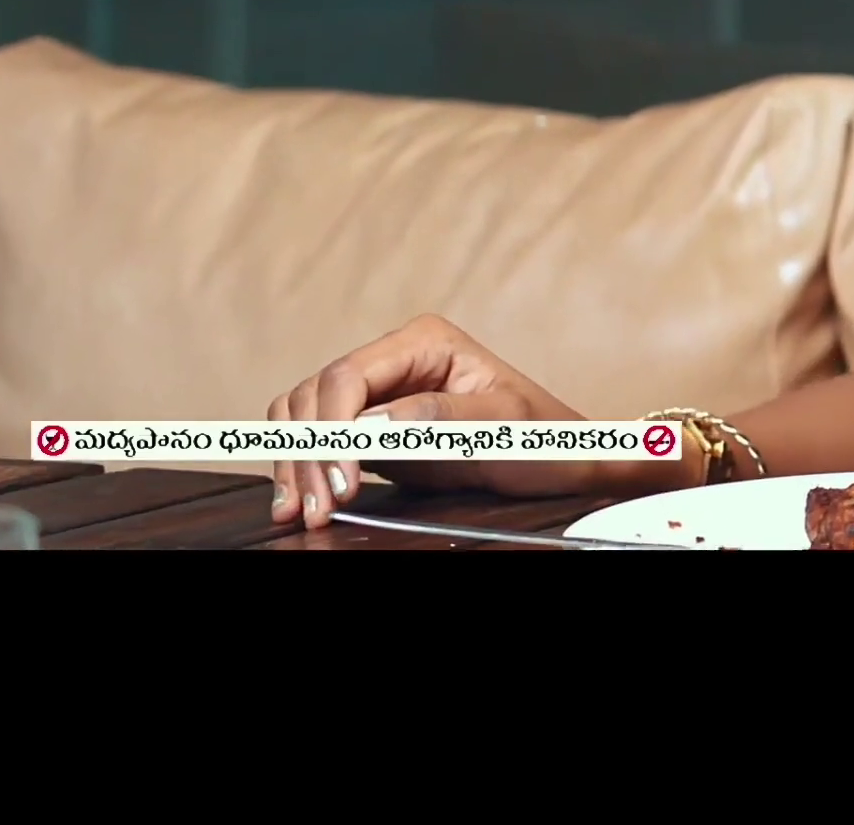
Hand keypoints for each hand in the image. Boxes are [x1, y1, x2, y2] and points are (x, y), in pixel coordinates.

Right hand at [263, 315, 675, 528]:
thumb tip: (376, 419)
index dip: (332, 427)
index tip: (339, 478)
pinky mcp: (368, 429)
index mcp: (425, 342)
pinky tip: (298, 501)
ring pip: (303, 417)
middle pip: (315, 397)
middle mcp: (393, 359)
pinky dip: (300, 468)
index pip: (348, 375)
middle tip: (315, 507)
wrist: (559, 463)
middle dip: (308, 453)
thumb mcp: (504, 425)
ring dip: (295, 464)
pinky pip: (315, 441)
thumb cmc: (543, 437)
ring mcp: (377, 392)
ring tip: (300, 512)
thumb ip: (442, 416)